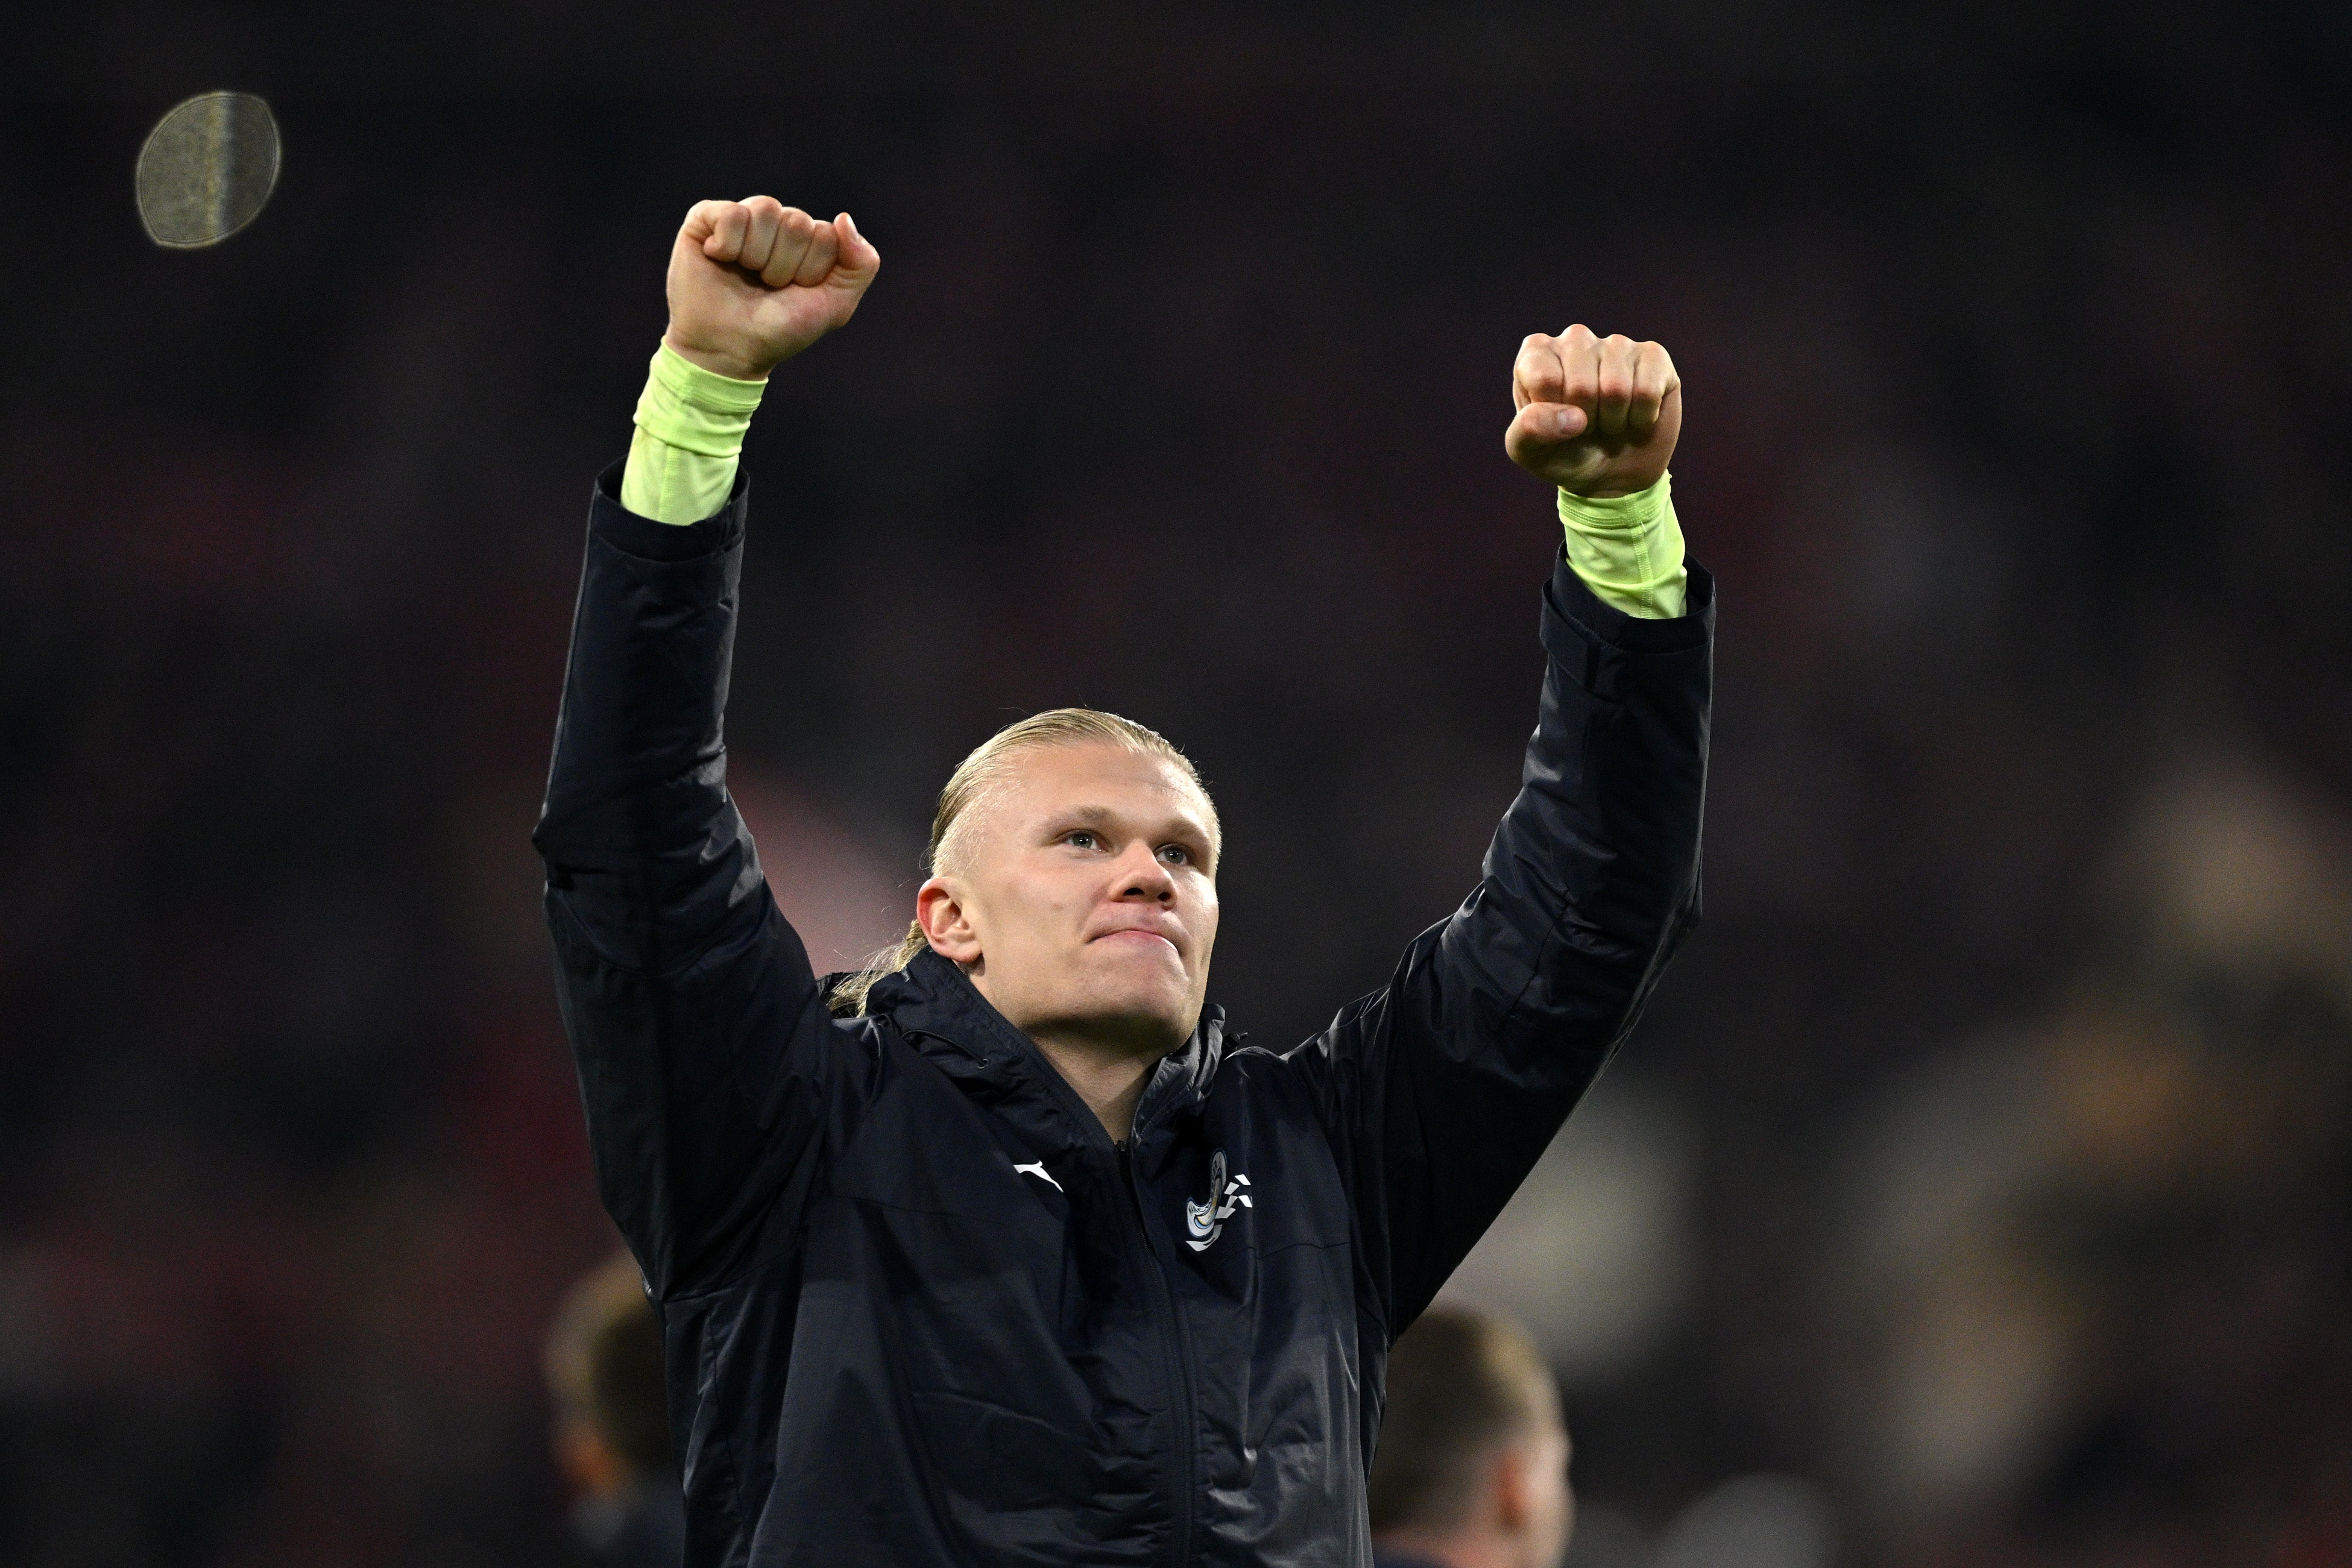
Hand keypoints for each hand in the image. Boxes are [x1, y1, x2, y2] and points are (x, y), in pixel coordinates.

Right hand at [661, 197, 879, 380]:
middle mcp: (777, 225)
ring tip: (745, 275)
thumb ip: (861, 265)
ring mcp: (743, 219)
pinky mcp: (706, 218)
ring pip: (765, 210)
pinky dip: (728, 244)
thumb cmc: (780, 330)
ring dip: (756, 256)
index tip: (794, 292)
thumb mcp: (835, 306)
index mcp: (809, 241)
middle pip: (797, 221)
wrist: (729, 351)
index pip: (826, 234)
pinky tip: (719, 259)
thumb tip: (843, 218)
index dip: (811, 271)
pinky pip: (731, 213)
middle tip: (767, 288)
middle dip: (783, 266)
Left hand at [1504, 325, 1680, 496]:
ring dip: (1614, 421)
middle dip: (1585, 421)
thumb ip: (1529, 431)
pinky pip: (1648, 390)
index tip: (1556, 422)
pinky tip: (1635, 414)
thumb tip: (1573, 417)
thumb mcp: (1530, 451)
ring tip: (1609, 420)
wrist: (1611, 471)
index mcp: (1537, 353)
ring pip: (1616, 388)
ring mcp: (1616, 343)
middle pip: (1581, 386)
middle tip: (1586, 425)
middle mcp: (1575, 338)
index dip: (1553, 415)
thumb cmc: (1563, 454)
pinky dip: (1642, 417)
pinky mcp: (1653, 356)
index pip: (1544, 379)